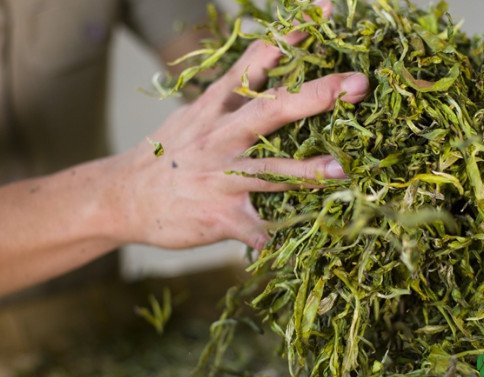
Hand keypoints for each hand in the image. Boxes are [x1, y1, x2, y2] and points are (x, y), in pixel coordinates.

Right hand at [109, 27, 368, 249]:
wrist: (122, 197)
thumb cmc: (167, 155)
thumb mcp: (193, 116)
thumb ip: (228, 98)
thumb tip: (262, 70)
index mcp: (214, 109)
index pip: (254, 64)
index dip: (289, 38)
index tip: (323, 16)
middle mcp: (219, 137)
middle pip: (271, 109)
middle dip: (316, 95)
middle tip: (357, 84)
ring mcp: (219, 177)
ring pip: (269, 169)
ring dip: (306, 170)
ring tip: (340, 169)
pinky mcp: (219, 215)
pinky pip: (254, 226)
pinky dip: (270, 234)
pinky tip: (283, 241)